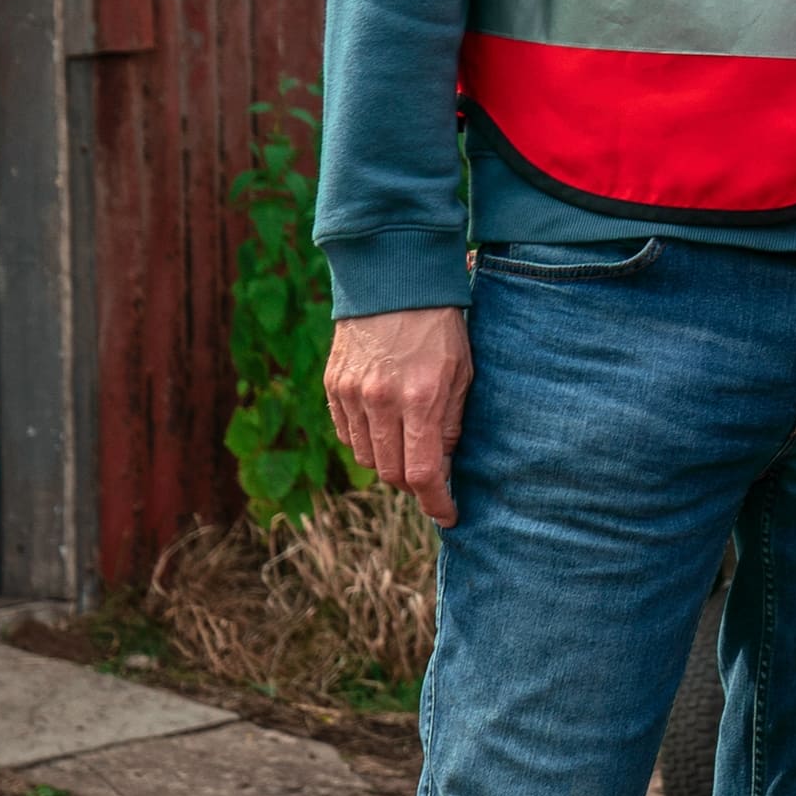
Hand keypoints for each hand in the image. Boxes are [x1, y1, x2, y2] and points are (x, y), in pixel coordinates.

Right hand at [324, 307, 472, 525]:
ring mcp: (351, 394)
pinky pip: (346, 433)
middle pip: (390, 473)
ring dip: (388, 462)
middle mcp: (380, 401)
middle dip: (413, 483)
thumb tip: (443, 462)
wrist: (391, 280)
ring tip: (409, 444)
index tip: (448, 514)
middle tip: (432, 477)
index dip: (436, 501)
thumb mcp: (463, 370)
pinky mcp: (332, 386)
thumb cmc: (439, 324)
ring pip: (365, 457)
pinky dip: (366, 440)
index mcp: (420, 398)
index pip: (423, 472)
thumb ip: (451, 420)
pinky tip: (385, 425)